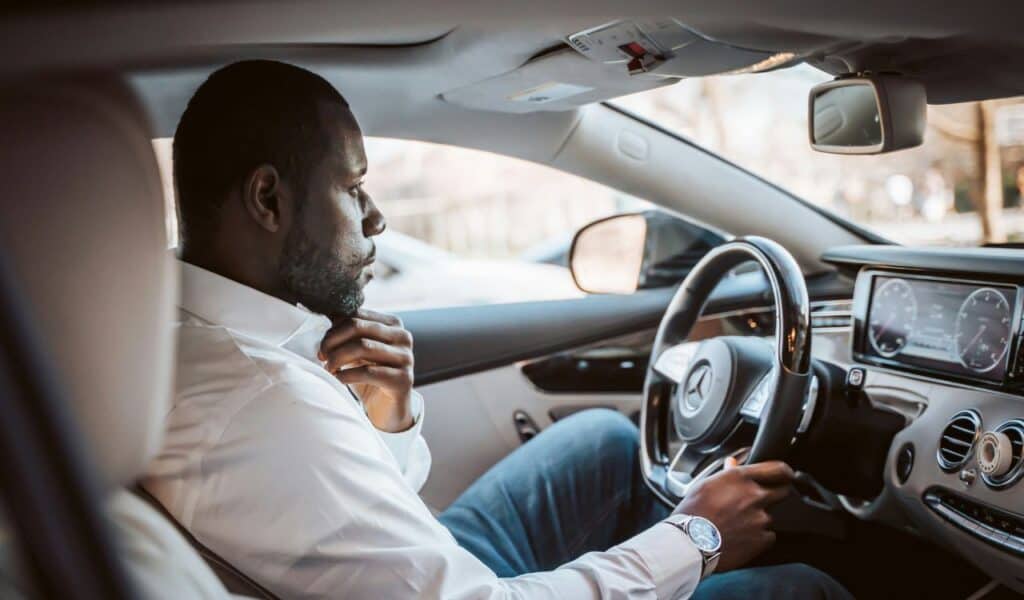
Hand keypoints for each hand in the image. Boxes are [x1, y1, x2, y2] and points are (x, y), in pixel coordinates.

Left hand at [318, 308, 414, 432]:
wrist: (388, 408)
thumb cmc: (370, 376)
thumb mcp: (358, 351)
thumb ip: (348, 333)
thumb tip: (328, 315)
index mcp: (393, 324)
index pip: (357, 315)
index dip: (334, 328)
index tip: (322, 345)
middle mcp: (403, 337)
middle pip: (359, 326)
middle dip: (333, 340)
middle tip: (321, 355)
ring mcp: (406, 358)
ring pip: (363, 346)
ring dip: (338, 357)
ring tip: (328, 368)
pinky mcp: (403, 379)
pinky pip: (369, 372)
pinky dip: (347, 374)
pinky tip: (338, 379)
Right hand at [672, 458, 794, 571]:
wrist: (690, 542)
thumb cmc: (693, 512)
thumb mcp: (705, 485)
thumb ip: (726, 473)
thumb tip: (733, 463)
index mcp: (740, 478)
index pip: (777, 469)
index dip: (785, 472)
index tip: (787, 475)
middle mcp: (754, 496)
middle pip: (783, 491)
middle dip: (775, 495)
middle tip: (758, 502)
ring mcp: (761, 518)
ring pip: (770, 515)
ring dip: (759, 518)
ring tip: (739, 524)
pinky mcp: (762, 539)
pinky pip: (768, 535)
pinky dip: (758, 536)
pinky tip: (741, 537)